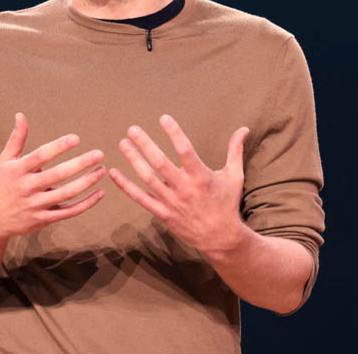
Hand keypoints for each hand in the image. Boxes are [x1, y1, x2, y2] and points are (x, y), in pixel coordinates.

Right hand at [0, 113, 106, 241]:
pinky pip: (69, 212)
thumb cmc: (2, 183)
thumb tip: (20, 115)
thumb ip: (16, 138)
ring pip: (66, 194)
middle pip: (58, 175)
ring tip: (102, 170)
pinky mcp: (44, 220)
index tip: (76, 138)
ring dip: (87, 182)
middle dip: (80, 164)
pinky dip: (86, 204)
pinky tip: (100, 193)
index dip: (59, 146)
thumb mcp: (5, 160)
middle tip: (99, 154)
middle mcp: (27, 187)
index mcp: (19, 170)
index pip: (41, 156)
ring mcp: (36, 205)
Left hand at [108, 114, 249, 252]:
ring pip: (148, 179)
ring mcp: (171, 202)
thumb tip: (244, 129)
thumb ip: (235, 151)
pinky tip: (113, 172)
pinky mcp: (162, 213)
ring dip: (134, 160)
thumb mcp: (234, 176)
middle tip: (132, 129)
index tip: (163, 118)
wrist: (220, 238)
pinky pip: (140, 198)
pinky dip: (126, 186)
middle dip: (145, 144)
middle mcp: (184, 189)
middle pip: (160, 163)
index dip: (174, 133)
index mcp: (201, 177)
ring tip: (123, 143)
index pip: (185, 150)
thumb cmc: (227, 203)